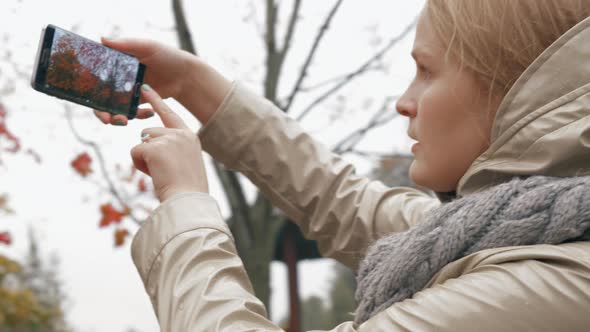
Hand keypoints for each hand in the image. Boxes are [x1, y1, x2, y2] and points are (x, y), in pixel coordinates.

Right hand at [93, 38, 230, 126]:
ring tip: (125, 121)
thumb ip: (126, 44)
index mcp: (116, 64)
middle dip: (102, 112)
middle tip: (107, 120)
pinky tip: (150, 113)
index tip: (92, 101)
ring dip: (116, 118)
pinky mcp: (140, 103)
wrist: (186, 75)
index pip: (96, 78)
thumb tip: (102, 39)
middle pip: (102, 99)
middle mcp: (119, 79)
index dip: (89, 91)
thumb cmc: (168, 56)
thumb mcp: (147, 47)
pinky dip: (137, 116)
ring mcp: (129, 93)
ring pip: (115, 109)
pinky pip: (132, 113)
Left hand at [131, 84, 208, 201]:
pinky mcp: (155, 147)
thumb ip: (173, 150)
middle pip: (149, 132)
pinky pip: (135, 152)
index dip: (156, 102)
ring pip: (142, 142)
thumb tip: (147, 146)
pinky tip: (155, 175)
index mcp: (190, 137)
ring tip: (161, 173)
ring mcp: (168, 139)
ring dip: (145, 159)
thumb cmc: (186, 189)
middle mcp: (181, 133)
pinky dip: (140, 166)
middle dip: (148, 150)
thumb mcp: (185, 163)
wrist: (188, 199)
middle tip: (163, 169)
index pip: (170, 114)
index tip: (146, 88)